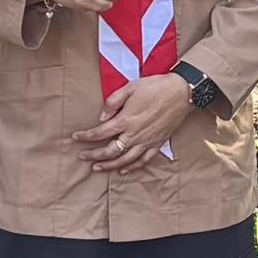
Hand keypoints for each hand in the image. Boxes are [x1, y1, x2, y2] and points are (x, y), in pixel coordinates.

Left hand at [76, 74, 199, 172]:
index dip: (86, 136)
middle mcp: (134, 134)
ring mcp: (146, 141)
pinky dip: (132, 167)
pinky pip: (143, 161)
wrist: (182, 92)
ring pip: (124, 160)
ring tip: (97, 168)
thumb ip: (113, 102)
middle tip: (83, 156)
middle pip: (110, 151)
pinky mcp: (157, 144)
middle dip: (94, 155)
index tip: (76, 137)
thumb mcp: (130, 87)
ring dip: (109, 165)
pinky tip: (123, 170)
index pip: (100, 132)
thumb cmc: (156, 87)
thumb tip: (102, 117)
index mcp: (125, 120)